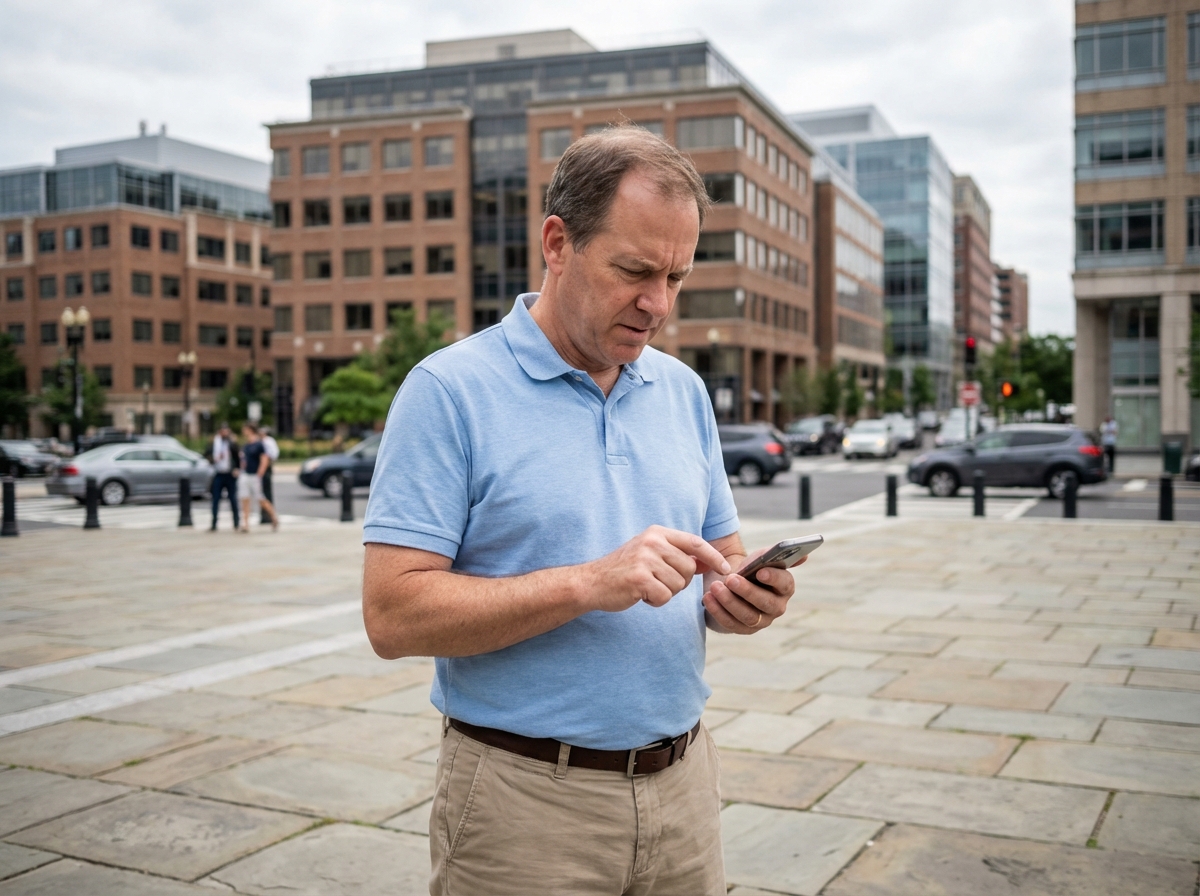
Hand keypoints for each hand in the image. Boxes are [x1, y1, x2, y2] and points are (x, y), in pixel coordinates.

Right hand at [583, 526, 729, 613]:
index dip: (713, 556)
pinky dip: (656, 601)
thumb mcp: (651, 554)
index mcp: (657, 532)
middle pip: (689, 569)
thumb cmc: (624, 570)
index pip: (695, 542)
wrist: (592, 582)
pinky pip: (665, 597)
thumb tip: (709, 562)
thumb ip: (677, 555)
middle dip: (679, 582)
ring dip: (665, 592)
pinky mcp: (640, 578)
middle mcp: (652, 542)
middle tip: (657, 582)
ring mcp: (645, 559)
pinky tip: (640, 595)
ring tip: (646, 587)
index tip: (726, 568)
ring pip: (678, 585)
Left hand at [703, 548, 804, 634]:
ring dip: (729, 602)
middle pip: (765, 603)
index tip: (759, 571)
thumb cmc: (748, 569)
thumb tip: (804, 555)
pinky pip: (731, 623)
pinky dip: (717, 611)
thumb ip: (776, 554)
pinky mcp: (743, 629)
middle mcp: (777, 606)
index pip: (785, 583)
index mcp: (785, 586)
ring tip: (714, 587)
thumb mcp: (760, 557)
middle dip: (747, 591)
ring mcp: (762, 621)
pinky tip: (707, 598)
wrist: (730, 582)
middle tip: (730, 579)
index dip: (773, 577)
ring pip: (748, 616)